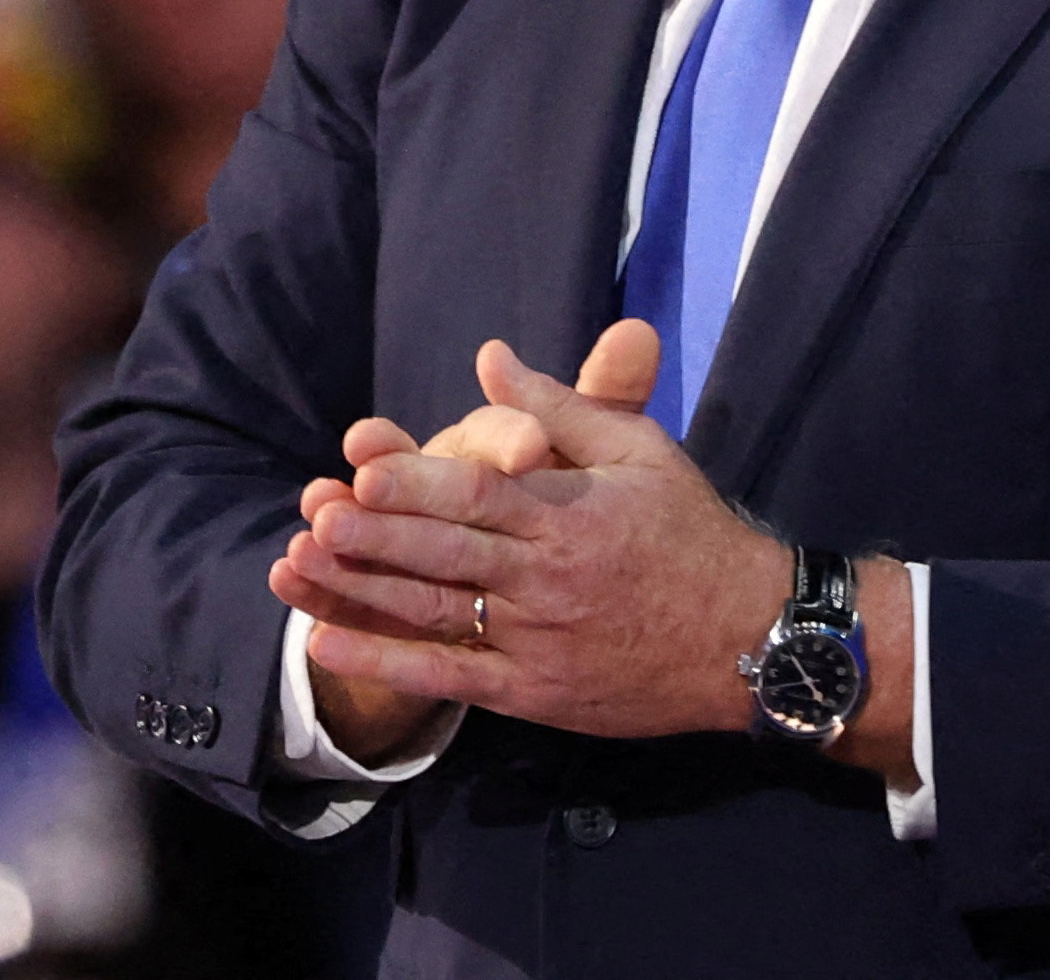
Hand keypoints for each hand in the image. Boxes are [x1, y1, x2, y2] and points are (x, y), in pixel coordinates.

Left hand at [274, 327, 788, 744]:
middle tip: (314, 514)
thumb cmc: (692, 533)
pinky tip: (328, 638)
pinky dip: (385, 660)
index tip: (361, 467)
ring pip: (435, 613)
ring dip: (361, 591)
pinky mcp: (534, 692)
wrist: (752, 643)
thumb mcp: (638, 452)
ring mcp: (539, 642)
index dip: (418, 483)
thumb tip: (491, 357)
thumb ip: (561, 406)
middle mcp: (548, 581)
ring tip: (296, 566)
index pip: (482, 495)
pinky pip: (450, 675)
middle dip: (375, 536)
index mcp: (571, 516)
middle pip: (447, 555)